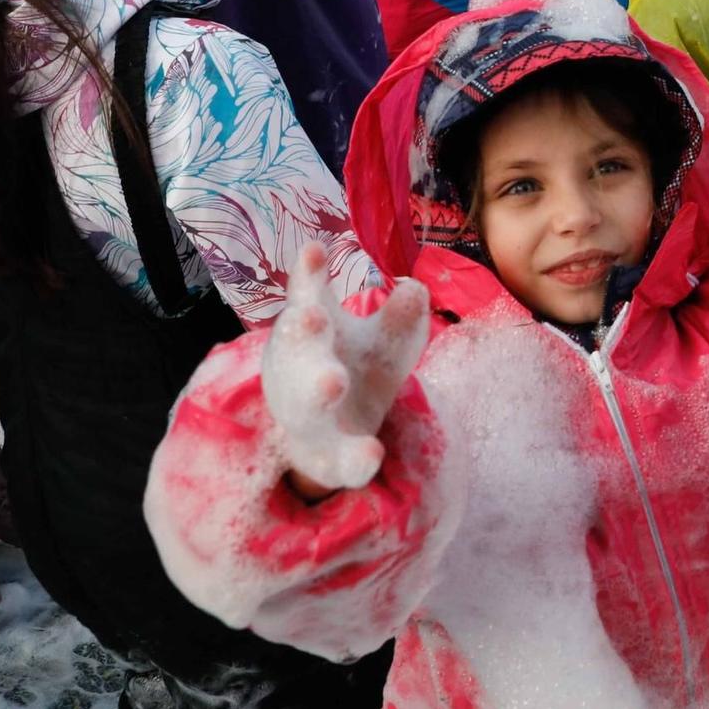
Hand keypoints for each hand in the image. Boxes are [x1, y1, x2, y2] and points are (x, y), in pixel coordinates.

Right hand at [262, 245, 428, 498]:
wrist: (334, 439)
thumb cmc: (357, 368)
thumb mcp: (384, 339)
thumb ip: (398, 314)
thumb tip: (413, 287)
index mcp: (311, 331)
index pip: (306, 297)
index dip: (308, 274)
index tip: (315, 248)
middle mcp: (302, 370)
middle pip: (294, 352)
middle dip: (301, 334)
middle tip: (313, 317)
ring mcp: (311, 417)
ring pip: (304, 407)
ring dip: (317, 392)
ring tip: (335, 380)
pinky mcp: (326, 457)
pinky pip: (338, 460)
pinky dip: (353, 458)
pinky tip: (371, 453)